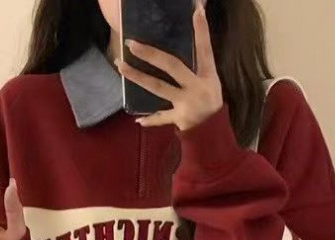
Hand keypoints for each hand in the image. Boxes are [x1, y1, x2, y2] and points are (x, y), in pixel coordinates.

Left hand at [115, 0, 221, 130]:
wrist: (213, 132)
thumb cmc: (210, 101)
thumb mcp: (211, 80)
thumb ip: (199, 61)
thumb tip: (190, 33)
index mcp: (207, 76)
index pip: (204, 50)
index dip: (201, 31)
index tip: (196, 10)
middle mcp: (196, 88)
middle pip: (172, 66)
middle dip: (151, 54)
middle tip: (131, 44)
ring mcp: (186, 104)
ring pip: (159, 88)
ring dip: (138, 77)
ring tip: (120, 66)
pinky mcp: (179, 119)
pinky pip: (162, 118)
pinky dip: (151, 120)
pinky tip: (138, 120)